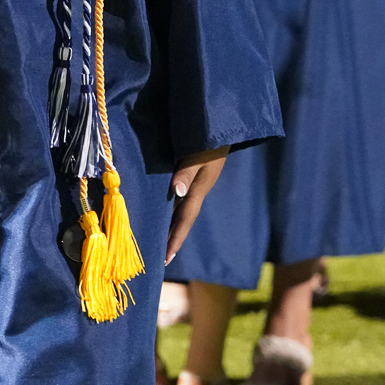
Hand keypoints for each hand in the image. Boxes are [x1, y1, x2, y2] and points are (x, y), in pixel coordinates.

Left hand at [165, 148, 229, 264]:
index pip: (185, 220)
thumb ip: (186, 173)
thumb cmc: (209, 138)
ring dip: (172, 226)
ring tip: (160, 241)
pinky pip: (180, 199)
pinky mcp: (194, 175)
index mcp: (199, 189)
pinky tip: (163, 212)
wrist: (224, 125)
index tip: (166, 259)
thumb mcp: (198, 155)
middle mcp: (197, 190)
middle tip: (162, 259)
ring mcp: (197, 184)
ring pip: (181, 211)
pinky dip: (171, 210)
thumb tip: (176, 193)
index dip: (175, 240)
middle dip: (173, 239)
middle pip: (183, 220)